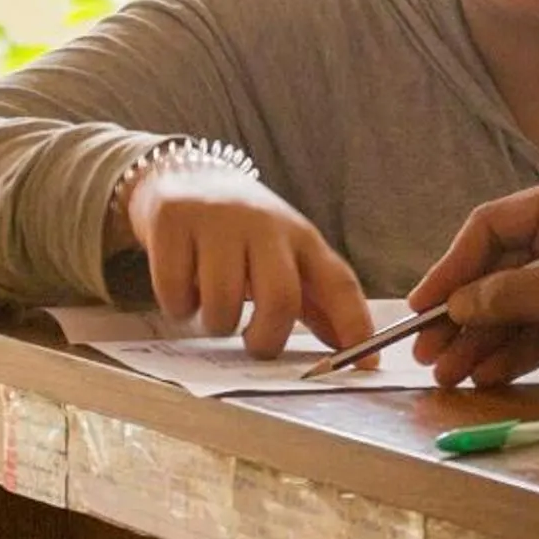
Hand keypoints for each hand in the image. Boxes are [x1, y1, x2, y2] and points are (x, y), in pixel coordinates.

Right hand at [122, 166, 371, 357]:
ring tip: (213, 311)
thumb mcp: (284, 256)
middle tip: (254, 346)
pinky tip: (184, 292)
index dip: (355, 326)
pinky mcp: (173, 222)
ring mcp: (217, 221)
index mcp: (300, 236)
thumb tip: (352, 351)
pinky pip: (176, 292)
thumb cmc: (243, 233)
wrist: (186, 175)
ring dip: (216, 324)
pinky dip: (179, 308)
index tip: (365, 364)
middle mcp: (264, 224)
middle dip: (267, 339)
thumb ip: (314, 302)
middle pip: (280, 298)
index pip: (339, 283)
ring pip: (222, 302)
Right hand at [405, 169, 538, 384]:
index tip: (424, 305)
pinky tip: (485, 374)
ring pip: (516, 306)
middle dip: (463, 314)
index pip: (494, 226)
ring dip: (482, 341)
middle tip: (427, 353)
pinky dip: (514, 351)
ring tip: (449, 376)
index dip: (453, 266)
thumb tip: (457, 306)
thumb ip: (514, 295)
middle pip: (500, 271)